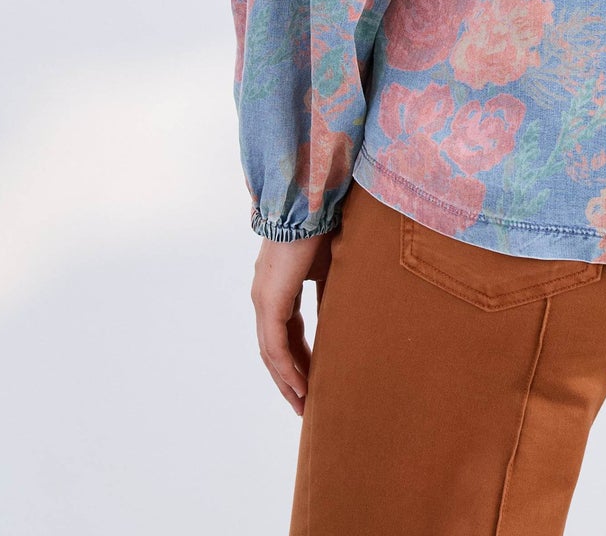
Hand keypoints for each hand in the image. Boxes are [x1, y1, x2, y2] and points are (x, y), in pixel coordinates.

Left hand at [251, 230, 333, 413]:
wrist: (311, 201)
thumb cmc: (324, 226)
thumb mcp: (331, 268)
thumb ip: (330, 295)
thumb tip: (341, 322)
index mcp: (278, 287)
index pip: (285, 333)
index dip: (298, 359)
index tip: (313, 380)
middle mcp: (264, 296)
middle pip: (273, 349)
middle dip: (288, 378)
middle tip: (304, 404)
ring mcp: (264, 299)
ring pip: (270, 351)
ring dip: (287, 379)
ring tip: (304, 403)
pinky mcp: (269, 300)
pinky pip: (275, 345)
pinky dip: (287, 367)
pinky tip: (301, 385)